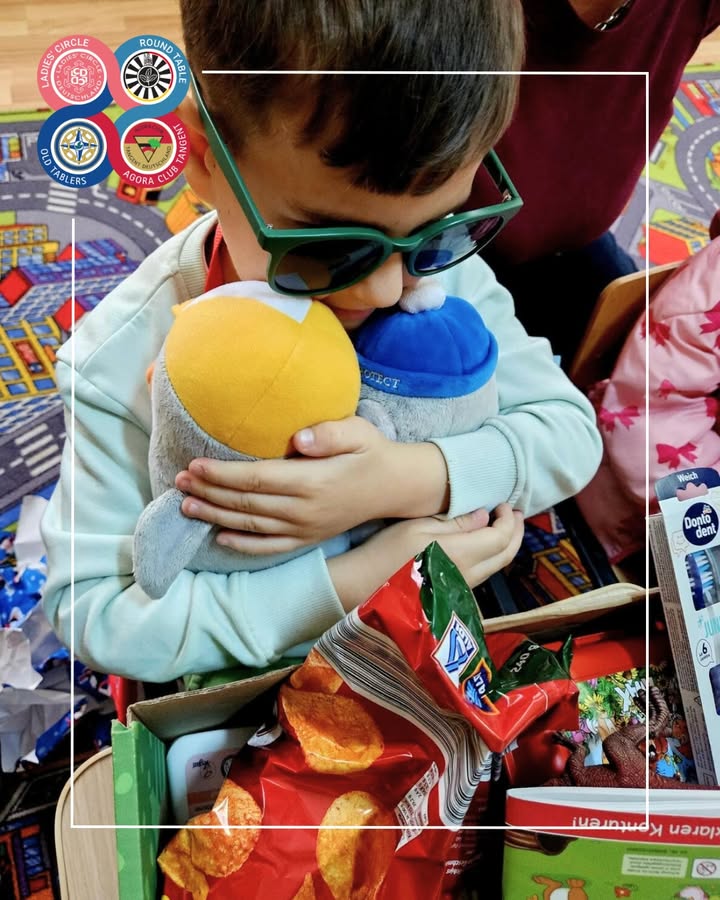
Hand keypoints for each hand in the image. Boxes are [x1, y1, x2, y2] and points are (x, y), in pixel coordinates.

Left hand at [175, 416, 448, 553]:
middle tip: (178, 482)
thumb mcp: (359, 432)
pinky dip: (242, 545)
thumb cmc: (373, 452)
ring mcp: (305, 528)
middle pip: (246, 503)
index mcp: (313, 481)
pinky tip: (219, 539)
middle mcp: (305, 510)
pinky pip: (270, 547)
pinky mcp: (308, 539)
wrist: (397, 487)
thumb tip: (297, 439)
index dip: (222, 474)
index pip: (257, 478)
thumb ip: (329, 433)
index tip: (194, 464)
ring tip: (186, 506)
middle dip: (209, 493)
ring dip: (216, 516)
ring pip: (251, 526)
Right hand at [329, 503, 524, 611]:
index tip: (503, 504)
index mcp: (462, 553)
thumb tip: (483, 517)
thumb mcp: (419, 526)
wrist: (364, 586)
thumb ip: (455, 523)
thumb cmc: (386, 551)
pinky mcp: (453, 594)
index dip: (507, 519)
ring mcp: (462, 587)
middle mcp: (469, 574)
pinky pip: (483, 573)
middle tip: (514, 513)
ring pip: (496, 566)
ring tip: (502, 525)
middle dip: (515, 532)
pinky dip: (491, 555)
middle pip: (505, 554)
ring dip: (505, 544)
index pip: (501, 537)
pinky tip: (483, 544)